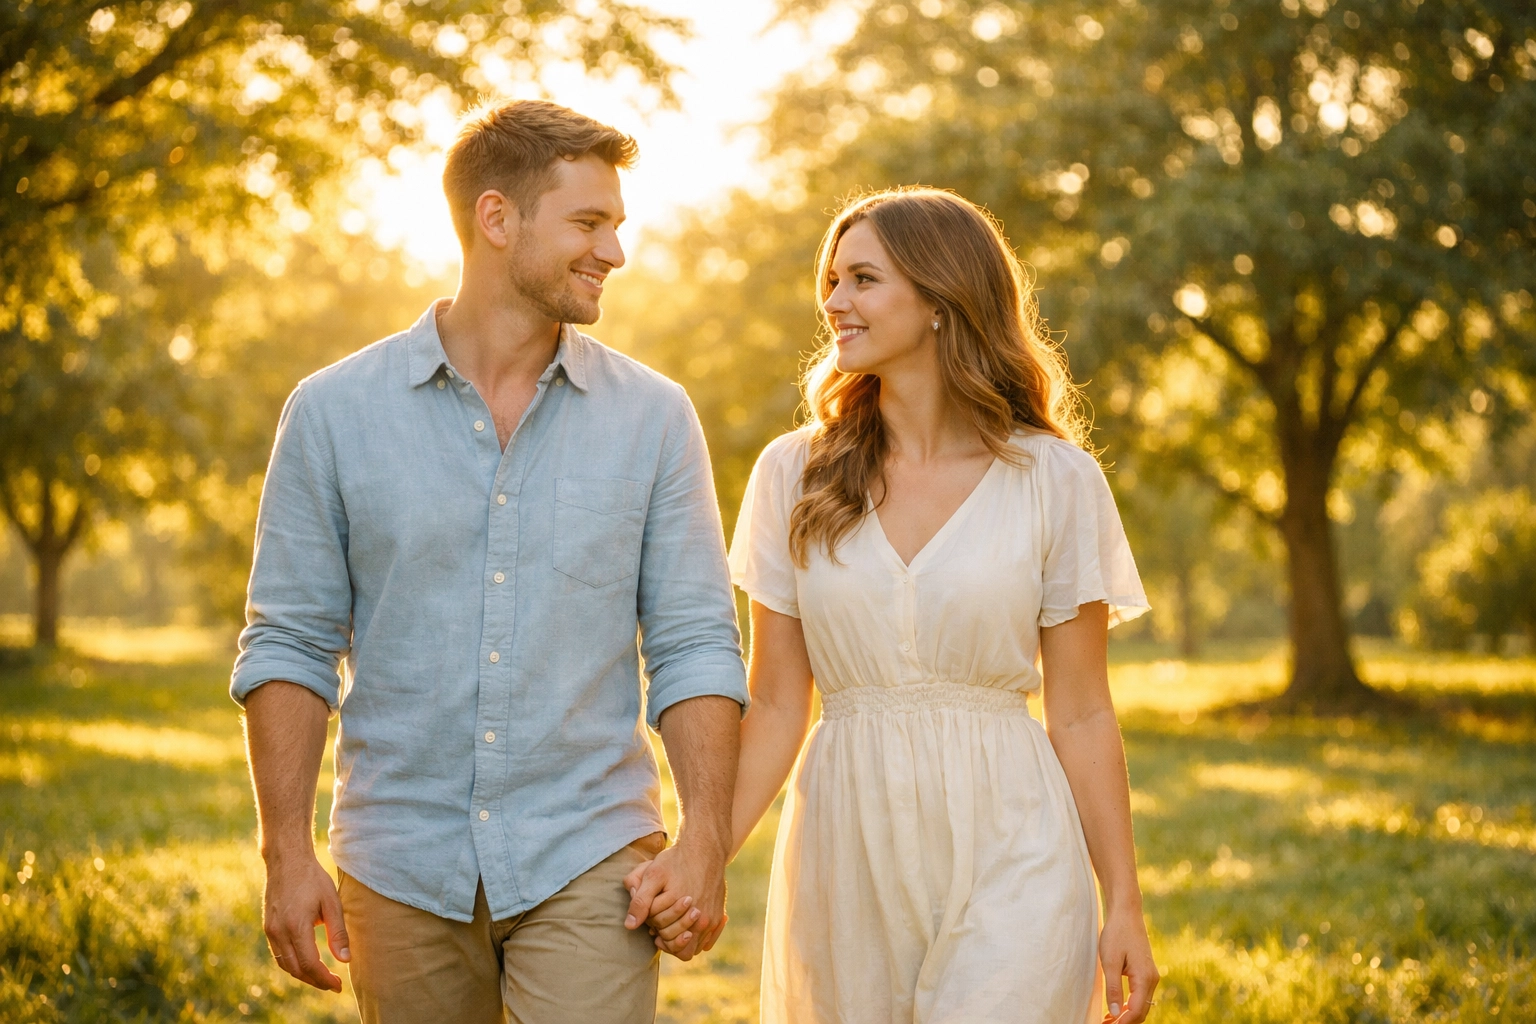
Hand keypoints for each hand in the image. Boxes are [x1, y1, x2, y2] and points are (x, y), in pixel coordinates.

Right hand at [263, 851, 349, 991]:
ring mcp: (270, 931)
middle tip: (333, 985)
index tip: (338, 985)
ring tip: (322, 977)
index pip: (309, 964)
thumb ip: (338, 932)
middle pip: (296, 970)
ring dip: (303, 975)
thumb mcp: (332, 902)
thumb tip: (345, 960)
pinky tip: (306, 963)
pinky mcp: (268, 927)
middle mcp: (279, 932)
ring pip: (285, 965)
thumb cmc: (313, 878)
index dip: (324, 979)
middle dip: (315, 981)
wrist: (287, 860)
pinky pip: (279, 954)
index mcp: (296, 926)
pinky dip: (292, 964)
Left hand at [622, 838, 726, 959]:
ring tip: (670, 926)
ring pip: (691, 949)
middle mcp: (700, 917)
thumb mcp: (652, 875)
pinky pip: (705, 942)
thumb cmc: (675, 861)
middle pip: (676, 943)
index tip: (651, 913)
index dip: (651, 924)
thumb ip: (640, 901)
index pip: (660, 931)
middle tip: (659, 919)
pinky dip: (694, 939)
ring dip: (679, 941)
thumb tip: (629, 925)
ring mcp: (711, 919)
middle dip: (664, 933)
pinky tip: (685, 928)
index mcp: (682, 908)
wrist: (704, 850)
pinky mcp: (718, 918)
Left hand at [1099, 902, 1157, 1022]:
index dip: (1123, 1023)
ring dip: (1127, 1015)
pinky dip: (1129, 1006)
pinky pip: (1140, 996)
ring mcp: (1151, 976)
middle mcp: (1152, 979)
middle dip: (1125, 1022)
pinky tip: (1115, 1009)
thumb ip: (1113, 988)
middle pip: (1141, 1012)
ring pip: (1141, 1005)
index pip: (1136, 1011)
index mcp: (1145, 978)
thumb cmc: (1117, 934)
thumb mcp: (1109, 962)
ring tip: (1108, 1020)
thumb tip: (1115, 1012)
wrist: (1126, 913)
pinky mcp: (1146, 972)